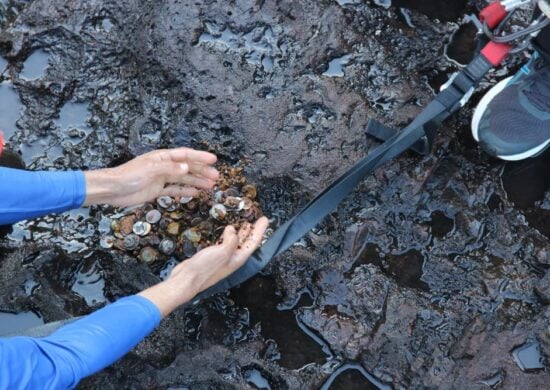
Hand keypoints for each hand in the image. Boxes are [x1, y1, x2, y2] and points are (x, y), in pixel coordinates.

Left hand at [83, 148, 218, 206]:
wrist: (112, 189)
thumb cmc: (129, 176)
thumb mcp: (150, 170)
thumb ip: (169, 169)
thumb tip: (187, 167)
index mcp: (162, 158)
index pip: (185, 155)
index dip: (199, 157)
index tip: (213, 159)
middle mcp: (164, 166)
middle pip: (187, 167)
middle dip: (202, 171)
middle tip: (216, 177)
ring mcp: (161, 178)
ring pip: (183, 179)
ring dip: (197, 181)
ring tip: (210, 186)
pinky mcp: (157, 190)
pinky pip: (174, 190)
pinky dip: (185, 191)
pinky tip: (195, 193)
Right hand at [138, 217, 268, 316]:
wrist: (186, 279)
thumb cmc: (205, 268)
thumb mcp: (223, 251)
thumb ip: (231, 240)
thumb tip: (233, 229)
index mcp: (238, 259)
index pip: (253, 243)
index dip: (260, 230)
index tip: (265, 219)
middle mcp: (232, 259)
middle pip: (246, 243)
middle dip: (253, 231)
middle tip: (258, 220)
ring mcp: (223, 258)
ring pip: (235, 242)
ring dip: (241, 233)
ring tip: (245, 223)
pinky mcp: (212, 256)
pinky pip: (225, 243)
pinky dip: (228, 235)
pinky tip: (226, 231)